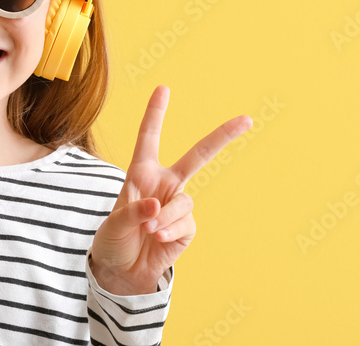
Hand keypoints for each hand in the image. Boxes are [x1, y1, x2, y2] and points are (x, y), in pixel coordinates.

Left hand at [90, 85, 251, 294]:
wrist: (122, 271)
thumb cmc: (113, 240)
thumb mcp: (114, 223)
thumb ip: (133, 211)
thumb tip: (158, 205)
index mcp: (141, 173)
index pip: (148, 138)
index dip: (155, 113)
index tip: (163, 88)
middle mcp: (164, 183)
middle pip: (197, 155)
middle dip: (221, 137)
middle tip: (246, 119)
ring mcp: (177, 204)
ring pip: (183, 201)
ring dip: (165, 217)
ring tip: (148, 230)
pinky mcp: (186, 226)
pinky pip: (185, 223)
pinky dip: (170, 231)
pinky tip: (158, 240)